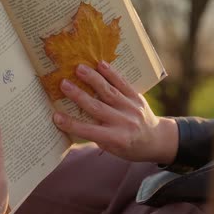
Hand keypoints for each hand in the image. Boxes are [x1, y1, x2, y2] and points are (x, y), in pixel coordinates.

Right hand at [52, 61, 177, 163]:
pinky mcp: (137, 97)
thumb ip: (96, 136)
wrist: (157, 139)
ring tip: (79, 68)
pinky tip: (100, 64)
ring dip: (93, 79)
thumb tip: (73, 120)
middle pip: (97, 107)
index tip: (55, 116)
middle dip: (78, 95)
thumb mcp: (113, 149)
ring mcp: (131, 108)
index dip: (72, 124)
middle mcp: (123, 122)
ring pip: (109, 91)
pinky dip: (112, 73)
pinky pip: (123, 83)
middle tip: (63, 84)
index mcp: (116, 138)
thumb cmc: (130, 147)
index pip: (89, 131)